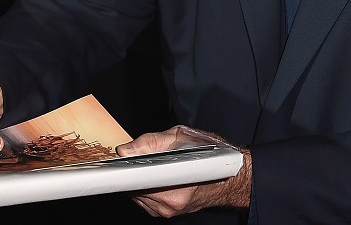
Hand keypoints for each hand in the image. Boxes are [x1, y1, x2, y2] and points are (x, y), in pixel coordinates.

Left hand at [118, 126, 251, 216]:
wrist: (232, 176)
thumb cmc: (211, 153)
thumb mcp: (180, 136)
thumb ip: (150, 142)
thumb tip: (125, 150)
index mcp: (174, 183)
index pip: (136, 182)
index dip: (124, 170)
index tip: (119, 163)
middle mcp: (169, 203)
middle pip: (132, 188)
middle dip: (133, 172)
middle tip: (140, 157)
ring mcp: (167, 211)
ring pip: (136, 195)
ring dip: (139, 180)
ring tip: (153, 167)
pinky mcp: (166, 214)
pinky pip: (144, 200)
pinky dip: (145, 188)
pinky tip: (156, 177)